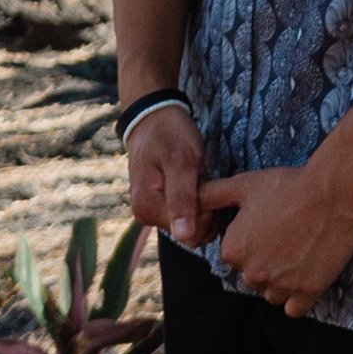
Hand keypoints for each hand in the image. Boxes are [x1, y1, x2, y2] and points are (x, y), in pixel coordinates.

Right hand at [123, 104, 206, 246]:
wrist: (154, 118)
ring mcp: (151, 211)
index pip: (192, 234)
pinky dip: (198, 204)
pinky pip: (187, 218)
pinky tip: (197, 183)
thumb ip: (182, 198)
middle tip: (204, 179)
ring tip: (200, 179)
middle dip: (206, 210)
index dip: (207, 212)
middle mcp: (145, 215)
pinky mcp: (158, 206)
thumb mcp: (182, 161)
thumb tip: (184, 236)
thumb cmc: (169, 134)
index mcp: (147, 207)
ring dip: (204, 206)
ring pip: (192, 227)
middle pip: (191, 234)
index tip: (206, 184)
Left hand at [199, 164, 352, 316]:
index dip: (249, 244)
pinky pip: (294, 309)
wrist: (331, 194)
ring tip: (296, 257)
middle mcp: (252, 272)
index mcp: (233, 250)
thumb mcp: (242, 185)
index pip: (233, 258)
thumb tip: (191, 202)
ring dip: (280, 283)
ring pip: (272, 295)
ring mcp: (281, 284)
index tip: (265, 230)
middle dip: (264, 265)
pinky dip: (297, 298)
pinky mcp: (308, 291)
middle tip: (283, 241)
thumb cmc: (285, 186)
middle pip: (252, 278)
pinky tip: (304, 278)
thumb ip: (211, 195)